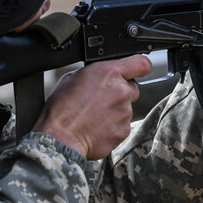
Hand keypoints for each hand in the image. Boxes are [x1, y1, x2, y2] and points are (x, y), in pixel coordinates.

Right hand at [32, 55, 151, 159]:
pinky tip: (96, 127)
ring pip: (126, 108)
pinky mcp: (124, 130)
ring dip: (115, 110)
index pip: (141, 63)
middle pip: (132, 87)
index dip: (139, 67)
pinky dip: (113, 126)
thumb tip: (101, 76)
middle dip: (120, 92)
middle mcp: (121, 90)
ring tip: (94, 116)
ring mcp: (125, 111)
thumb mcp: (72, 77)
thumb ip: (95, 74)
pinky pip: (123, 124)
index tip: (136, 69)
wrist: (60, 138)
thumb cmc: (61, 109)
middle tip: (101, 99)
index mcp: (109, 73)